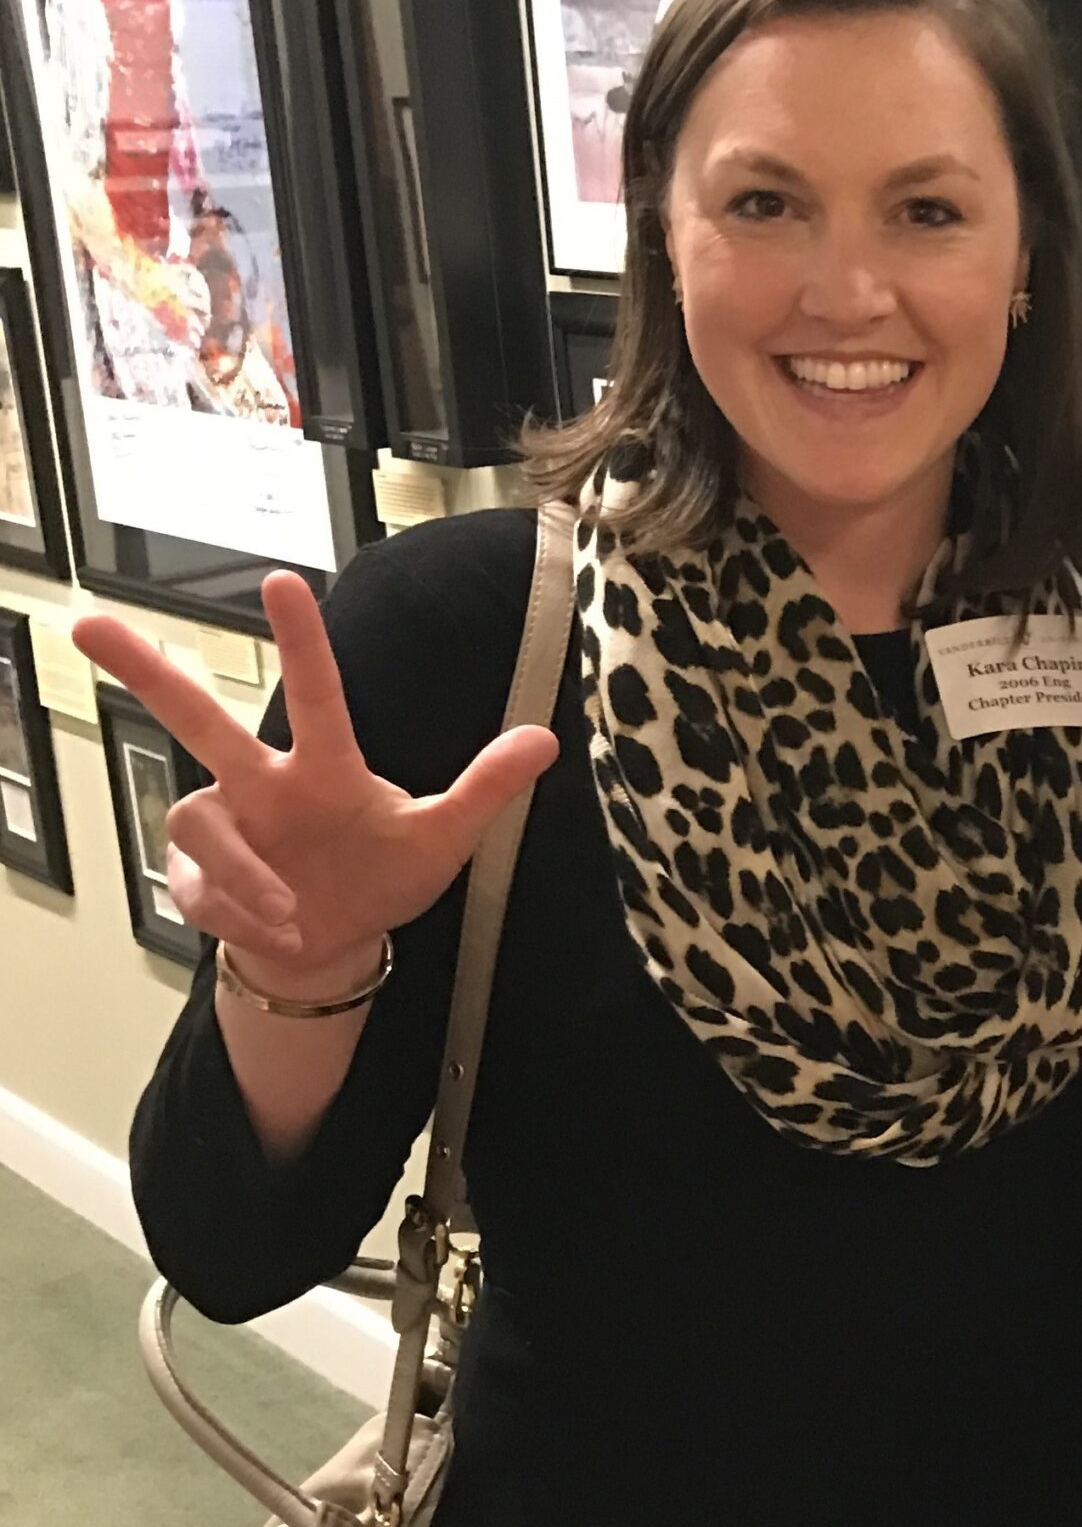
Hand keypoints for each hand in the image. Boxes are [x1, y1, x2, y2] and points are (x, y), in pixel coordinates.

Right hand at [73, 574, 556, 990]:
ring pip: (201, 819)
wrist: (335, 945)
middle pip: (197, 717)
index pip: (315, 694)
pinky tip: (282, 930)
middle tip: (90, 622)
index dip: (300, 641)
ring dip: (245, 872)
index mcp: (325, 766)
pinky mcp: (194, 877)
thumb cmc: (385, 874)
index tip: (281, 580)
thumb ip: (487, 788)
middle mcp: (263, 783)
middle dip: (144, 670)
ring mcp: (224, 827)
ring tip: (294, 911)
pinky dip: (247, 917)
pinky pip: (205, 889)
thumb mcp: (444, 839)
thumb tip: (547, 738)